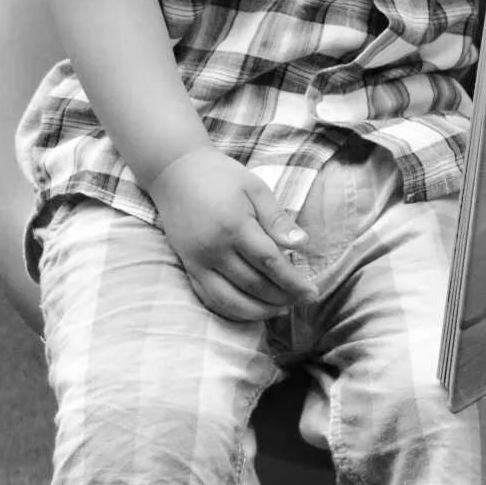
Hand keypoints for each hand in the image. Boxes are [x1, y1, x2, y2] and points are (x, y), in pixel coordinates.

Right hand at [147, 146, 315, 321]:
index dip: (293, 282)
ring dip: (260, 311)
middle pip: (253, 285)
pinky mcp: (188, 268)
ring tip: (283, 308)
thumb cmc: (220, 176)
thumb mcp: (255, 188)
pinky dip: (234, 311)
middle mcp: (214, 249)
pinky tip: (253, 310)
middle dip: (282, 298)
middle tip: (303, 300)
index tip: (312, 293)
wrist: (173, 173)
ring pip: (231, 300)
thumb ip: (277, 219)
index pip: (269, 262)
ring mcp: (198, 262)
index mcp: (234, 226)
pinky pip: (211, 299)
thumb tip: (302, 244)